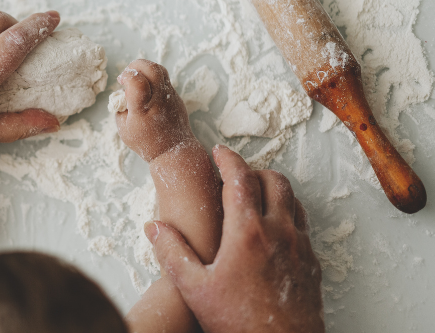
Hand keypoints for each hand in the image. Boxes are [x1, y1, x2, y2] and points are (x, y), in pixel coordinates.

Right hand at [115, 59, 193, 161]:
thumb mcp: (124, 128)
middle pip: (152, 69)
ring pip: (160, 70)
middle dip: (136, 65)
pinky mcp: (176, 97)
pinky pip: (164, 80)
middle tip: (129, 74)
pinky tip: (147, 92)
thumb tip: (121, 91)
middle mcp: (158, 101)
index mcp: (143, 109)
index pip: (137, 81)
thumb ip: (120, 108)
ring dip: (145, 70)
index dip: (127, 75)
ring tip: (137, 81)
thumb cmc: (145, 142)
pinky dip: (153, 80)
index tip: (121, 81)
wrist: (173, 151)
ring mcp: (170, 98)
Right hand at [145, 145, 323, 332]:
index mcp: (247, 232)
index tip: (219, 152)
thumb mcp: (194, 288)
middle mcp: (279, 232)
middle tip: (233, 173)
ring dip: (273, 188)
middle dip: (252, 169)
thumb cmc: (238, 322)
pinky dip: (286, 212)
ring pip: (292, 199)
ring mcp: (300, 246)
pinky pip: (302, 223)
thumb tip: (155, 227)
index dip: (228, 159)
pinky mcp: (312, 262)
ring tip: (252, 195)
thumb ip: (172, 253)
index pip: (240, 178)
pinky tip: (271, 228)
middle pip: (273, 180)